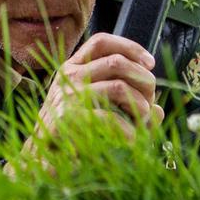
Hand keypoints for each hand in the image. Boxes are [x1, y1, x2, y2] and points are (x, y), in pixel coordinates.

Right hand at [34, 32, 164, 140]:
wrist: (40, 157)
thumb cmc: (71, 132)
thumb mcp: (95, 109)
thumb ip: (125, 104)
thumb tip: (158, 110)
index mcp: (72, 68)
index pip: (101, 42)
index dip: (130, 47)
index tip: (150, 63)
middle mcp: (69, 77)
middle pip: (117, 61)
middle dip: (143, 79)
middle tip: (150, 100)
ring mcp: (68, 96)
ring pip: (119, 86)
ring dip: (140, 105)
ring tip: (143, 121)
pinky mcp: (70, 118)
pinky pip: (113, 118)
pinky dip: (130, 131)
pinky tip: (132, 141)